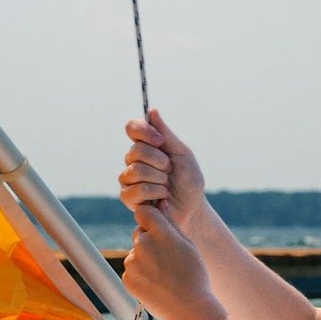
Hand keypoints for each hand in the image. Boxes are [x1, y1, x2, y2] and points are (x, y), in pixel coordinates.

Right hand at [119, 109, 205, 227]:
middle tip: (170, 170)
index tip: (160, 140)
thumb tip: (151, 111)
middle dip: (159, 161)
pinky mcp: (128, 198)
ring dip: (159, 179)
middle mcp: (134, 160)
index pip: (132, 128)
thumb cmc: (189, 181)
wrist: (192, 208)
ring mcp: (128, 179)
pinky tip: (162, 199)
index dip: (143, 131)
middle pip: (135, 150)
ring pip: (135, 170)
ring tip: (167, 186)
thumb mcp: (182, 154)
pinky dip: (155, 194)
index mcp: (146, 145)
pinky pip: (136, 190)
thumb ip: (167, 134)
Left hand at [122, 203, 214, 319]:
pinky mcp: (127, 278)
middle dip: (150, 241)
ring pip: (136, 253)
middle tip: (168, 260)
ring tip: (164, 275)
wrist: (188, 309)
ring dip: (145, 260)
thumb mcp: (187, 245)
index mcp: (160, 233)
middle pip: (140, 234)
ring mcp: (133, 262)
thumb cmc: (193, 275)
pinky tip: (156, 285)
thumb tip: (161, 201)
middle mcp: (142, 244)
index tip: (159, 229)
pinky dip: (141, 276)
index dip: (151, 219)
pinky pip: (132, 270)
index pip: (144, 212)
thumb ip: (171, 222)